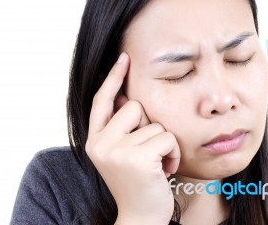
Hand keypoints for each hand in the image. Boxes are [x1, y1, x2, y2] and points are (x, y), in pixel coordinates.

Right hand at [86, 53, 180, 224]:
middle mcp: (100, 143)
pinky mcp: (137, 158)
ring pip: (156, 124)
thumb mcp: (124, 153)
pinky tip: (165, 171)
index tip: (124, 59)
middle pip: (136, 107)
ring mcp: (116, 151)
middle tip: (148, 153)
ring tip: (157, 165)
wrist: (141, 217)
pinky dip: (173, 154)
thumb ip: (123, 126)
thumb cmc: (138, 182)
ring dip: (164, 144)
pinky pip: (167, 137)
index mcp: (95, 140)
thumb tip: (130, 97)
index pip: (102, 101)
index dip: (113, 79)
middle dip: (150, 127)